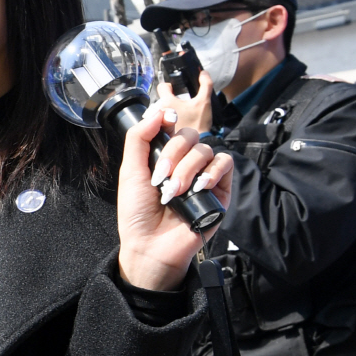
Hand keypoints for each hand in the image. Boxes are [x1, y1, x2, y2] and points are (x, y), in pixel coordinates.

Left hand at [117, 104, 232, 291]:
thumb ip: (139, 138)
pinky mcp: (220, 190)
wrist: (151, 245)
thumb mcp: (130, 171)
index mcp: (163, 156)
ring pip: (206, 149)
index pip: (172, 127)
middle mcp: (184, 163)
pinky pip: (225, 164)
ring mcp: (203, 176)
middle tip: (160, 177)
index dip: (169, 120)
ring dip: (187, 168)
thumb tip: (157, 111)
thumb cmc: (138, 212)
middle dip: (173, 153)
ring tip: (174, 191)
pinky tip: (200, 186)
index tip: (165, 121)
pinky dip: (212, 171)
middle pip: (189, 135)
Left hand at [155, 70, 214, 133]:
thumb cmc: (198, 123)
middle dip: (170, 99)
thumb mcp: (205, 102)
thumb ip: (206, 84)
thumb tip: (204, 72)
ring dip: (169, 108)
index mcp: (167, 101)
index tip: (176, 89)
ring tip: (180, 113)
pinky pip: (160, 118)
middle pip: (162, 98)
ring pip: (161, 108)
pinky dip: (166, 118)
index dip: (170, 85)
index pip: (162, 86)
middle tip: (181, 103)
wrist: (196, 143)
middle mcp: (158, 109)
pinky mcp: (159, 129)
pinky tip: (176, 121)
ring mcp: (157, 120)